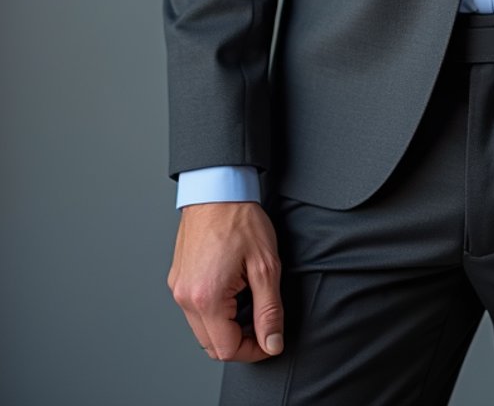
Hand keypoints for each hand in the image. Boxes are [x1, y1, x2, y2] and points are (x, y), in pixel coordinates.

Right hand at [168, 201, 283, 361]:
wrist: (217, 188)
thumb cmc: (240, 219)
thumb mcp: (265, 266)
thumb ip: (269, 310)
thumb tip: (271, 343)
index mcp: (206, 298)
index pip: (227, 349)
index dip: (253, 350)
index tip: (269, 338)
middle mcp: (185, 297)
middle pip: (211, 345)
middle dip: (239, 341)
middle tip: (262, 321)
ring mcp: (178, 288)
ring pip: (202, 329)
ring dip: (226, 326)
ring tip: (248, 299)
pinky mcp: (177, 278)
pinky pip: (194, 310)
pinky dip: (214, 311)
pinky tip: (232, 289)